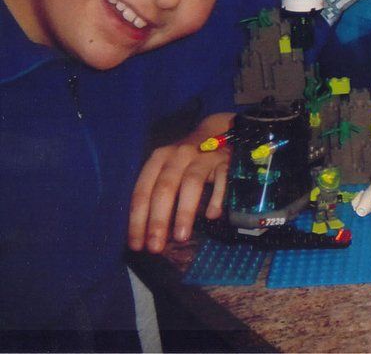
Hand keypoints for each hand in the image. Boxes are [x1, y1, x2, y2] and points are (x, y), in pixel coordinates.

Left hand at [128, 112, 234, 252]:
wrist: (218, 131)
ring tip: (181, 237)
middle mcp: (178, 155)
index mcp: (158, 159)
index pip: (143, 191)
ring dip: (184, 211)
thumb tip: (148, 235)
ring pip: (191, 183)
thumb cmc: (187, 160)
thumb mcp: (167, 170)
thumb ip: (158, 195)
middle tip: (156, 247)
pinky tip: (212, 216)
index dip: (138, 219)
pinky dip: (216, 197)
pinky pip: (221, 178)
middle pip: (165, 188)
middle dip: (158, 220)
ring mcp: (203, 155)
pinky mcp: (225, 159)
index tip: (138, 245)